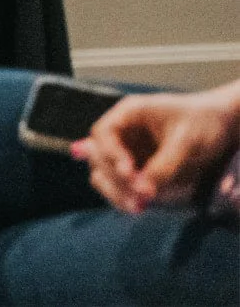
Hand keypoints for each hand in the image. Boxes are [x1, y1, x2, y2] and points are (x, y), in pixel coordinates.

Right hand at [78, 87, 239, 214]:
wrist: (223, 126)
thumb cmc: (204, 123)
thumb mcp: (186, 142)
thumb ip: (163, 166)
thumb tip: (142, 193)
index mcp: (129, 114)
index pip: (103, 133)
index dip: (110, 154)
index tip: (128, 173)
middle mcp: (122, 133)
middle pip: (99, 157)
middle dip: (115, 179)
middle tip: (137, 200)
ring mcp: (128, 152)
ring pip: (105, 173)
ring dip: (116, 192)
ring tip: (137, 208)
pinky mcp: (138, 169)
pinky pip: (123, 185)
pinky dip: (127, 196)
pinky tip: (141, 207)